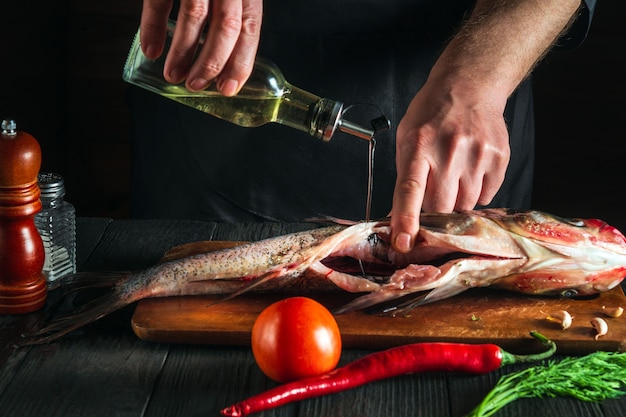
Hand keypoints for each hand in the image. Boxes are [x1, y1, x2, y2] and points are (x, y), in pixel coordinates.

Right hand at [140, 0, 262, 95]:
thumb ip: (231, 9)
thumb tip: (223, 56)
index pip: (251, 27)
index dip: (241, 61)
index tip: (229, 87)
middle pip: (226, 27)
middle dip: (211, 63)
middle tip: (197, 85)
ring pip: (195, 17)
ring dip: (183, 52)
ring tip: (174, 75)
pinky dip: (153, 26)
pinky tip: (152, 49)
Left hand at [390, 76, 509, 252]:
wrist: (469, 85)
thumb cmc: (432, 113)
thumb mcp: (407, 137)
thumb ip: (405, 176)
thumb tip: (399, 216)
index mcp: (419, 146)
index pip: (410, 190)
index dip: (406, 220)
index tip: (403, 243)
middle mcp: (449, 151)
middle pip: (441, 206)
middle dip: (434, 211)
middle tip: (433, 193)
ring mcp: (477, 155)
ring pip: (465, 205)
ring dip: (456, 201)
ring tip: (453, 176)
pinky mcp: (499, 158)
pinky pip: (486, 195)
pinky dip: (476, 192)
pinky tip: (470, 171)